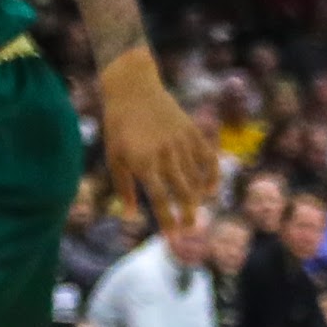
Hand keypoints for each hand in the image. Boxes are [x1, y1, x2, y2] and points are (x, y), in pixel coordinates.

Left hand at [100, 45, 221, 228]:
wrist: (133, 88)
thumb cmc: (119, 127)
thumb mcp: (113, 158)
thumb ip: (123, 189)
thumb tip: (129, 218)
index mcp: (143, 161)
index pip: (160, 199)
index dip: (168, 220)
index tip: (173, 238)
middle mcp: (165, 153)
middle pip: (183, 192)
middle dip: (188, 215)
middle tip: (189, 230)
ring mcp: (180, 141)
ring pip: (196, 177)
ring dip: (197, 199)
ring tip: (194, 212)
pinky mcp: (191, 130)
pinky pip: (208, 156)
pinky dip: (212, 174)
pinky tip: (210, 190)